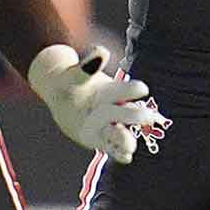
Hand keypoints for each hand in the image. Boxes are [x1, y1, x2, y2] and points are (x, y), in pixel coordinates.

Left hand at [28, 45, 164, 164]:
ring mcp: (108, 125)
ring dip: (127, 139)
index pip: (123, 90)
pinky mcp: (101, 139)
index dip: (132, 89)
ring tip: (130, 147)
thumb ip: (88, 66)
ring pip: (122, 133)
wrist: (63, 94)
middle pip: (126, 113)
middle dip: (135, 116)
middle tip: (146, 117)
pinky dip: (120, 152)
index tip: (143, 89)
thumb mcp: (75, 74)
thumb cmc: (71, 81)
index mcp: (110, 91)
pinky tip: (125, 157)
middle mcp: (113, 109)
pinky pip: (112, 147)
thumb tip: (102, 51)